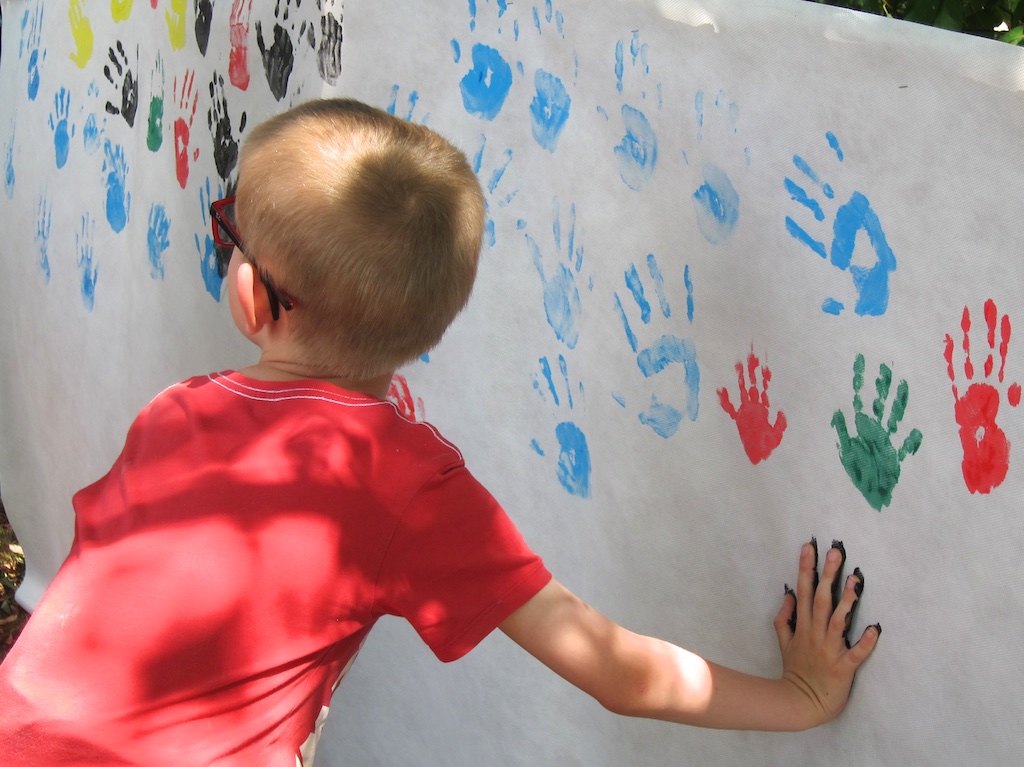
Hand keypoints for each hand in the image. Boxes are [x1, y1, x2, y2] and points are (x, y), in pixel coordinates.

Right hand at [774, 539, 879, 725]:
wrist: (799, 704)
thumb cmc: (795, 672)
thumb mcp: (784, 642)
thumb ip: (785, 617)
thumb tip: (789, 594)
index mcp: (803, 627)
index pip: (803, 591)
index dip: (806, 568)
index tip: (810, 547)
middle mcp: (815, 634)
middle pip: (821, 599)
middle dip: (827, 575)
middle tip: (835, 552)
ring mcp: (829, 650)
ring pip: (838, 621)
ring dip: (847, 600)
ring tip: (856, 579)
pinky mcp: (843, 668)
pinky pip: (856, 654)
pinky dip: (865, 642)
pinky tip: (875, 628)